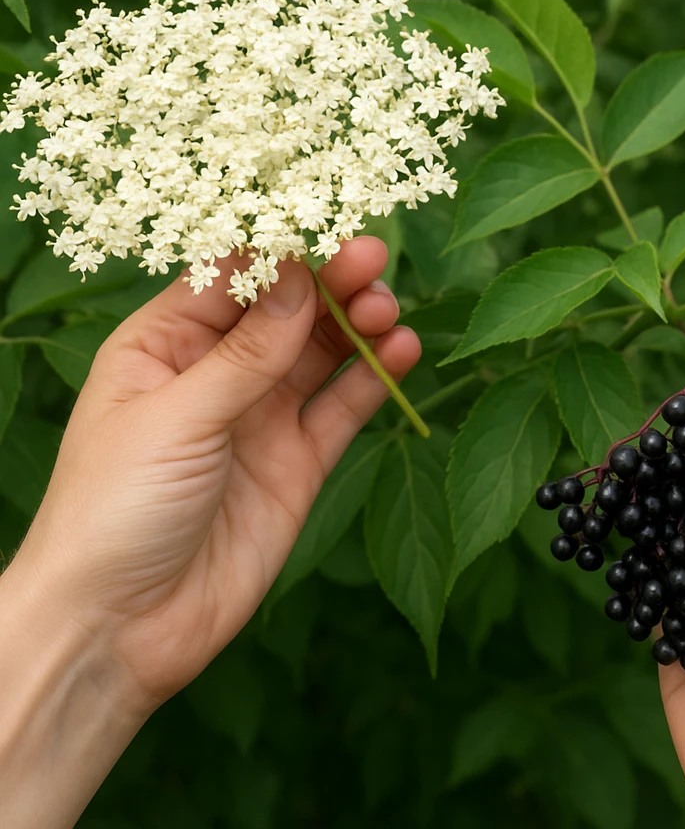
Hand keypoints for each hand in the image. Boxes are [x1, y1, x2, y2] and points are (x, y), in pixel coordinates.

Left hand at [8, 237, 419, 704]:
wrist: (120, 628)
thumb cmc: (113, 509)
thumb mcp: (175, 417)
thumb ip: (246, 353)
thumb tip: (298, 277)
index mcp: (165, 345)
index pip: (231, 277)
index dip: (280, 249)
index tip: (327, 224)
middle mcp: (217, 374)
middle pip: (286, 310)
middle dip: (329, 282)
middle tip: (373, 259)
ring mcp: (261, 418)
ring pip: (322, 353)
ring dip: (358, 324)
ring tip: (386, 308)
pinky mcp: (298, 463)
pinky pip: (344, 408)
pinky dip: (376, 379)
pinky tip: (402, 351)